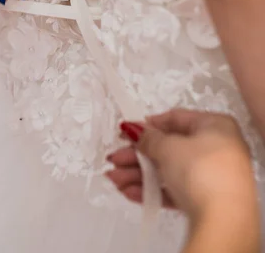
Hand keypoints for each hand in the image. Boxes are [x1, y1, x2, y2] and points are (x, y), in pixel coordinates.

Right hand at [107, 109, 255, 219]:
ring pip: (169, 170)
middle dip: (138, 155)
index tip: (128, 131)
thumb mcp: (169, 147)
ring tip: (116, 179)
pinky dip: (153, 190)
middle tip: (116, 159)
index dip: (148, 125)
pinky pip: (175, 190)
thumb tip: (136, 130)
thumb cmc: (203, 172)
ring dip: (140, 174)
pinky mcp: (206, 201)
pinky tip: (130, 192)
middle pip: (169, 147)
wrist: (223, 220)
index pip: (176, 119)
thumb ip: (148, 138)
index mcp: (215, 126)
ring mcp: (213, 176)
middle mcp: (218, 148)